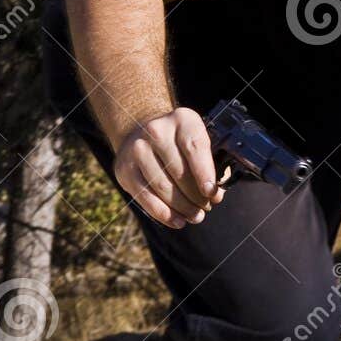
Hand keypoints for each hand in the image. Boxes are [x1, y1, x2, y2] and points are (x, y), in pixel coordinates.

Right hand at [113, 106, 228, 229]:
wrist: (141, 130)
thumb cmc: (179, 141)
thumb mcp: (197, 139)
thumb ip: (210, 163)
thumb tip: (215, 195)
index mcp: (181, 119)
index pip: (194, 147)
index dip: (204, 173)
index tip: (212, 193)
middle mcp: (156, 131)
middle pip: (178, 171)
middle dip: (196, 195)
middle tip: (206, 207)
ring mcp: (137, 150)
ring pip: (162, 186)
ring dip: (182, 207)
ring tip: (195, 216)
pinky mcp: (125, 170)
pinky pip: (146, 197)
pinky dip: (164, 213)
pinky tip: (177, 221)